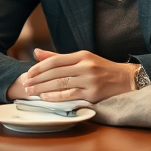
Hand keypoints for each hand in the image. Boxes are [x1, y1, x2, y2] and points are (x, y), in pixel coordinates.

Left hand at [8, 49, 138, 103]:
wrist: (125, 79)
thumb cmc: (100, 68)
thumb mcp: (82, 58)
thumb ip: (58, 57)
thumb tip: (36, 53)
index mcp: (81, 55)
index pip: (55, 60)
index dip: (39, 67)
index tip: (28, 73)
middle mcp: (85, 66)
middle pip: (55, 72)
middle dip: (37, 79)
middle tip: (25, 84)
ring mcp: (89, 80)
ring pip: (60, 84)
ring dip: (43, 88)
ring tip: (31, 91)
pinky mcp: (93, 93)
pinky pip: (70, 95)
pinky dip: (55, 97)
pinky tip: (45, 98)